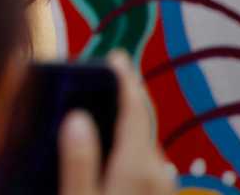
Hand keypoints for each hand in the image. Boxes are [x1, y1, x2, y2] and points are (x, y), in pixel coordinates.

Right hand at [59, 52, 174, 194]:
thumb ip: (78, 162)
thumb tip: (76, 117)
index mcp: (136, 168)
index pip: (134, 112)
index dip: (125, 81)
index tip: (117, 56)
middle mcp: (157, 174)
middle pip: (143, 124)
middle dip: (128, 97)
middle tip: (111, 73)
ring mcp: (163, 188)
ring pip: (146, 143)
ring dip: (130, 122)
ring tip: (110, 106)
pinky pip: (147, 161)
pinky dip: (134, 144)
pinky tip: (122, 147)